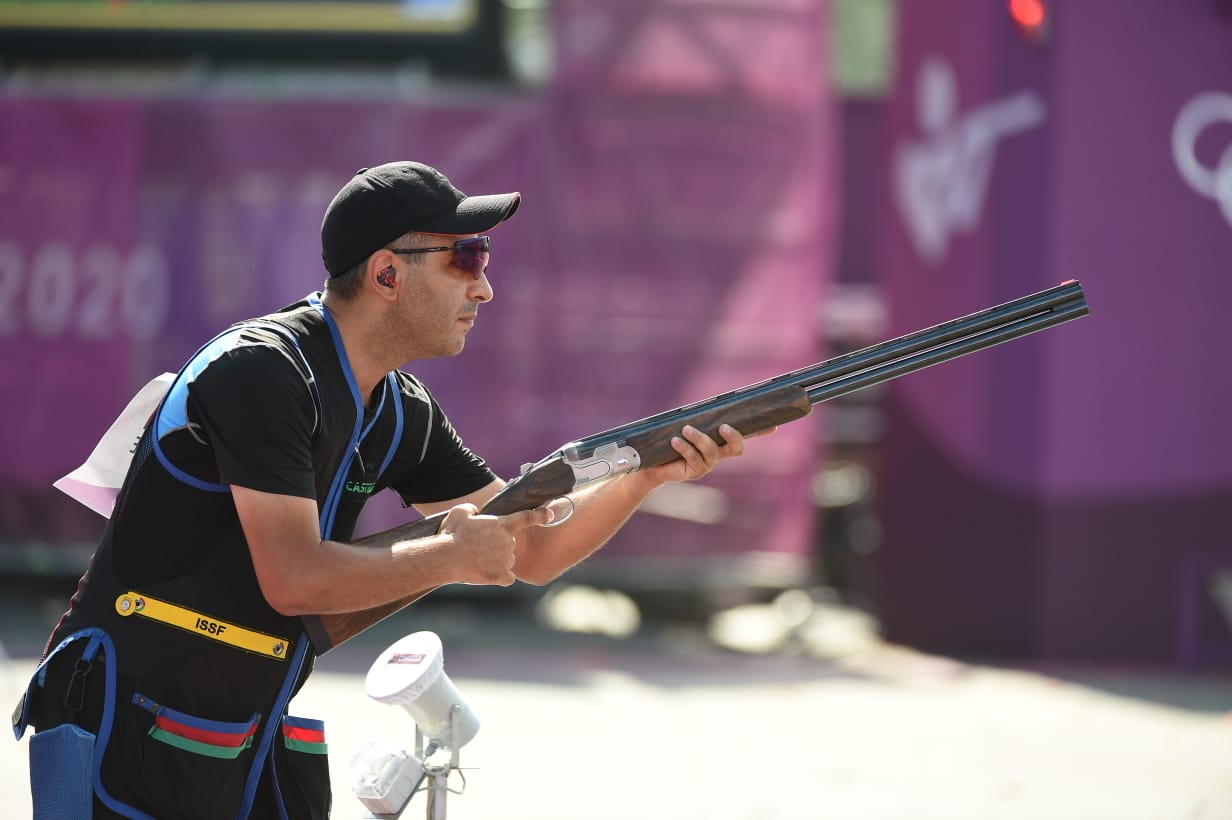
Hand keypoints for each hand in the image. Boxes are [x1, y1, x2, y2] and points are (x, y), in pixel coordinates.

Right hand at [437, 503, 554, 586]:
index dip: (541, 515)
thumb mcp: (460, 513)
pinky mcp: (503, 576)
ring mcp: (507, 559)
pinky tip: (486, 574)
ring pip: (507, 561)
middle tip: (478, 548)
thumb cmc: (452, 534)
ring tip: (477, 561)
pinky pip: (507, 578)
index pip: (527, 518)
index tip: (551, 514)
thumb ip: (472, 510)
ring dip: (497, 562)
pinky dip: (499, 577)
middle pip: (509, 544)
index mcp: (502, 525)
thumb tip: (475, 513)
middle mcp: (509, 541)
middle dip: (497, 546)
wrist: (447, 557)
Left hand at [643, 423, 773, 486]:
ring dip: (700, 439)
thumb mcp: (683, 424)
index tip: (774, 425)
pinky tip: (676, 441)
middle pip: (736, 448)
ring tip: (686, 430)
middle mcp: (717, 454)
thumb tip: (701, 403)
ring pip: (712, 452)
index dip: (760, 431)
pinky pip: (693, 459)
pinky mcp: (693, 472)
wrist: (651, 463)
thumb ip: (696, 416)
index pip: (745, 434)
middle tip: (723, 427)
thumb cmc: (669, 440)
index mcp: (719, 440)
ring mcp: (706, 464)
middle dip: (733, 437)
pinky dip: (685, 448)